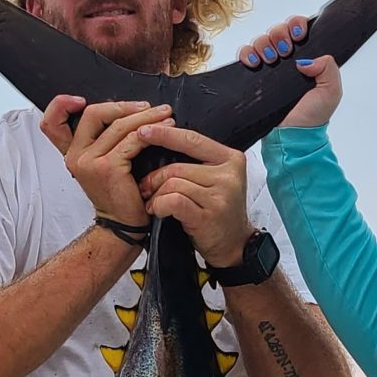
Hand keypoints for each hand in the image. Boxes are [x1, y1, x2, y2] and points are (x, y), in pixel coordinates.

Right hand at [39, 94, 169, 228]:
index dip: (61, 104)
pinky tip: (165, 129)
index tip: (79, 99)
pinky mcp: (109, 168)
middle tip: (148, 107)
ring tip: (165, 115)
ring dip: (145, 117)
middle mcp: (76, 156)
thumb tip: (122, 113)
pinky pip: (132, 141)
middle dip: (124, 106)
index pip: (52, 123)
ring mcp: (90, 162)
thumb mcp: (101, 167)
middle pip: (94, 114)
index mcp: (71, 154)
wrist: (122, 228)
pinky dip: (150, 132)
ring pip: (118, 125)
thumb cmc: (118, 197)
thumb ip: (100, 142)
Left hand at [133, 123, 251, 267]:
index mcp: (230, 158)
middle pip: (177, 166)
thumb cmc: (218, 211)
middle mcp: (229, 174)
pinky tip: (159, 211)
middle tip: (145, 188)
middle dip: (155, 177)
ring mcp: (220, 195)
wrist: (234, 245)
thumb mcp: (215, 179)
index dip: (165, 135)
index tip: (142, 131)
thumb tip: (160, 141)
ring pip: (173, 184)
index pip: (192, 139)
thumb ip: (196, 161)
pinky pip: (173, 201)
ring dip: (156, 195)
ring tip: (154, 203)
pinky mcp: (208, 215)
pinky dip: (160, 205)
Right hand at [239, 17, 341, 128]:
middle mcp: (287, 59)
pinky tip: (254, 63)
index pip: (298, 28)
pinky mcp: (253, 77)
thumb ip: (329, 68)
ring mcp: (269, 66)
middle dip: (280, 34)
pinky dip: (247, 53)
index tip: (298, 36)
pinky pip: (245, 55)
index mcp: (306, 56)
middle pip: (278, 30)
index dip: (296, 25)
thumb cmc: (312, 116)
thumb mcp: (331, 91)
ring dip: (264, 44)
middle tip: (284, 51)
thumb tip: (306, 59)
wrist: (292, 136)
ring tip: (271, 60)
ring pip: (261, 40)